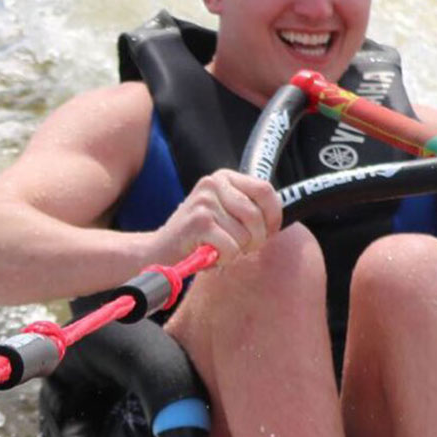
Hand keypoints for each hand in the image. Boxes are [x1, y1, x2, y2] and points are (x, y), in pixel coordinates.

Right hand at [150, 168, 281, 264]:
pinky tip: (210, 255)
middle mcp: (213, 183)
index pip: (265, 190)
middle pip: (257, 215)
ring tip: (218, 249)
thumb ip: (247, 210)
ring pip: (245, 235)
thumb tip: (279, 219)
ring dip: (236, 251)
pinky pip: (231, 247)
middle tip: (240, 249)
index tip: (268, 232)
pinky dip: (225, 259)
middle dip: (255, 240)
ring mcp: (205, 201)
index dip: (273, 216)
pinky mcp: (198, 222)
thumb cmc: (195, 238)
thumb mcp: (223, 215)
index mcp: (223, 177)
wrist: (157, 253)